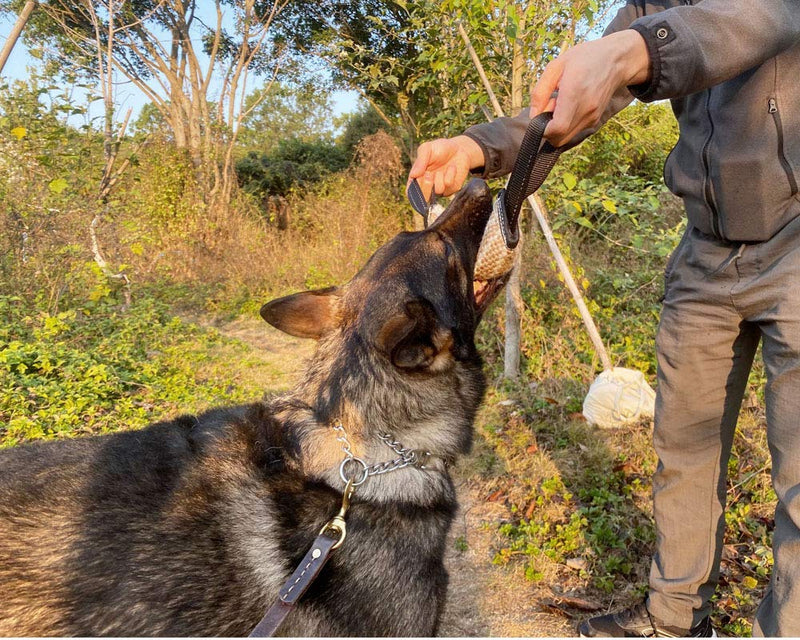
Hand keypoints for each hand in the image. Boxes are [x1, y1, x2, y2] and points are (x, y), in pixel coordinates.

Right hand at [407, 135, 484, 198]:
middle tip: (429, 174)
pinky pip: (449, 186)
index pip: (411, 191)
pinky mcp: (451, 188)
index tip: (420, 176)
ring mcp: (439, 188)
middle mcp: (428, 185)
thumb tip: (413, 175)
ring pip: (438, 191)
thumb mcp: (427, 148)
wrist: (460, 148)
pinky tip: (452, 167)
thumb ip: (420, 161)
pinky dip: (451, 174)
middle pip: (423, 198)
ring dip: (440, 178)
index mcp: (417, 177)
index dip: (415, 188)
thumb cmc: (440, 148)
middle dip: (426, 187)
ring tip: (442, 168)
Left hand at [531, 29, 649, 146]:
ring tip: (561, 105)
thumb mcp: (556, 66)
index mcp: (574, 94)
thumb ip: (540, 92)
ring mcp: (592, 117)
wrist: (616, 60)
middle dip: (547, 129)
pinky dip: (566, 125)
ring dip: (557, 128)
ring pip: (565, 138)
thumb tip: (533, 115)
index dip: (542, 129)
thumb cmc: (583, 59)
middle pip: (559, 139)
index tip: (540, 115)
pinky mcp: (595, 121)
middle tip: (549, 108)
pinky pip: (574, 132)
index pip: (557, 129)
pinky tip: (570, 106)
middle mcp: (586, 110)